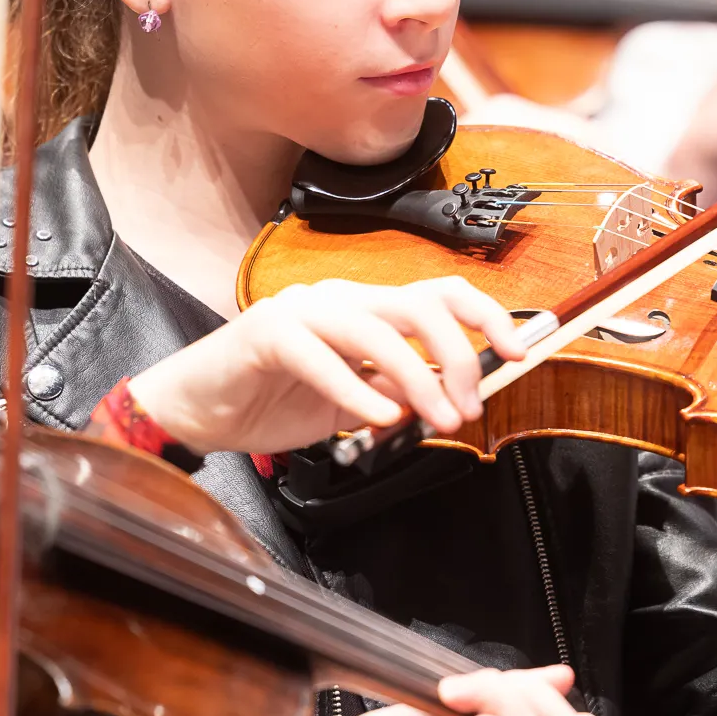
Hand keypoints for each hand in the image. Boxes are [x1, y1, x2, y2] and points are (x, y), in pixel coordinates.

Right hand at [127, 277, 526, 455]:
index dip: (486, 317)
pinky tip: (377, 420)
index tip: (518, 353)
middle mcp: (341, 297)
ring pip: (377, 328)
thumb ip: (402, 389)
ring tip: (433, 421)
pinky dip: (356, 391)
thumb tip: (458, 393)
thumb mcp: (357, 400)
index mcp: (366, 307)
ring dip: (415, 379)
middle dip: (456, 356)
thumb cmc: (273, 400)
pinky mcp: (267, 333)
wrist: (198, 411)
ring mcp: (302, 310)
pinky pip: (322, 358)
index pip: (439, 294)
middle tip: (466, 409)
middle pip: (419, 305)